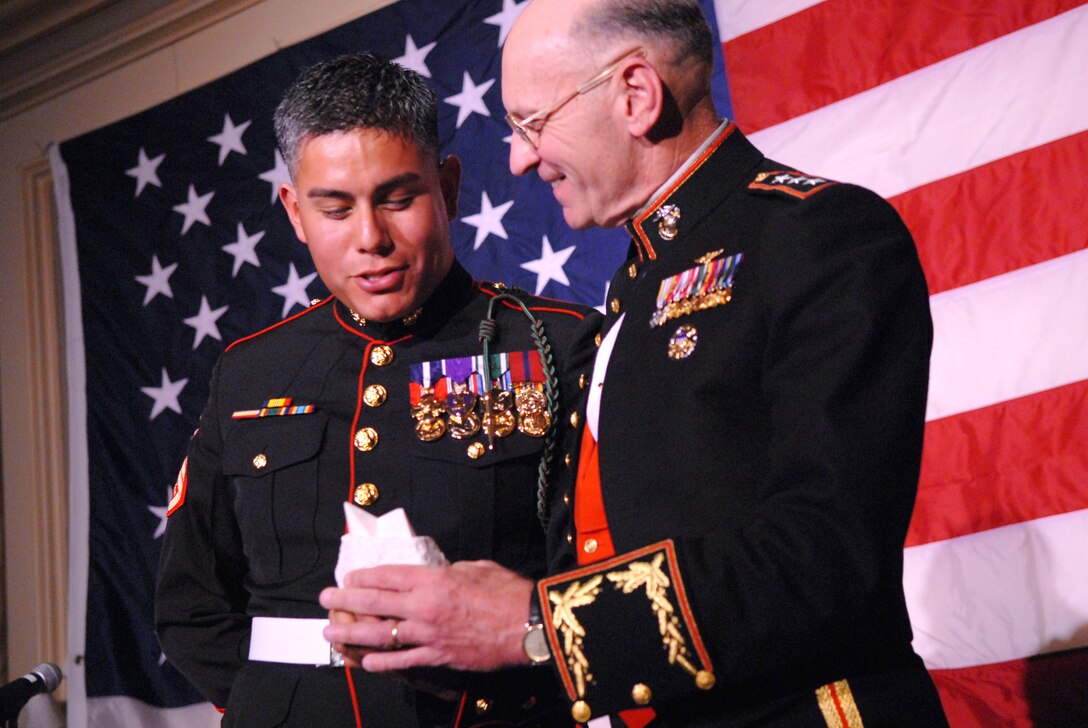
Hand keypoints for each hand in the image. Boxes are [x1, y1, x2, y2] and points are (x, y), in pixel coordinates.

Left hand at [320, 560, 531, 671]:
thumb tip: (438, 575)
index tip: (349, 577)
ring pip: (380, 633)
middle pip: (375, 602)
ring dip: (351, 633)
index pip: (388, 575)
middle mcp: (424, 605)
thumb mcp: (476, 567)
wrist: (527, 625)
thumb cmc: (507, 592)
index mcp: (434, 579)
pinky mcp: (438, 656)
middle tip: (326, 598)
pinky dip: (382, 662)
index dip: (364, 576)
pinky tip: (365, 661)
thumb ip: (450, 571)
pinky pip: (403, 660)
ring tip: (330, 632)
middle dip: (345, 600)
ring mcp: (429, 633)